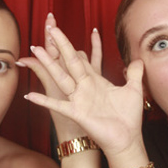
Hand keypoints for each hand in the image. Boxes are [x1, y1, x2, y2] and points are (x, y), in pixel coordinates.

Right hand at [19, 15, 143, 155]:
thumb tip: (138, 60)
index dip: (74, 44)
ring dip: (48, 63)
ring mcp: (78, 99)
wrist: (125, 140)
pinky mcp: (76, 112)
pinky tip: (29, 95)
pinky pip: (56, 105)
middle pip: (69, 61)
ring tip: (36, 50)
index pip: (83, 57)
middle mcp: (84, 87)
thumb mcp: (134, 90)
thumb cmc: (128, 117)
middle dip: (61, 44)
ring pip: (60, 76)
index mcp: (95, 80)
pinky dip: (42, 101)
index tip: (66, 30)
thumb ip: (134, 73)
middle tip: (50, 28)